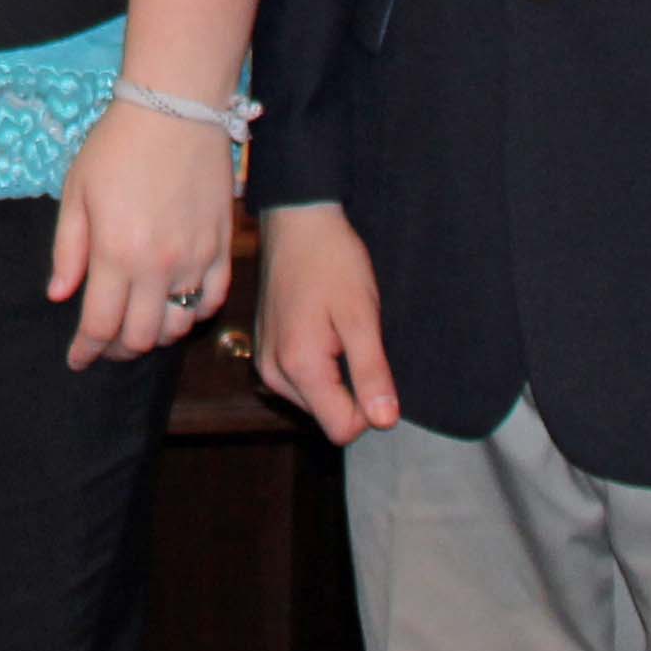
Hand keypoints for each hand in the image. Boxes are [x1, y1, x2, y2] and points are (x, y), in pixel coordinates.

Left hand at [52, 99, 235, 369]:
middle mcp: (158, 265)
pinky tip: (178, 306)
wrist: (175, 108)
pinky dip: (195, 313)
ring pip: (179, 326)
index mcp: (116, 252)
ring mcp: (196, 258)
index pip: (100, 325)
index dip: (86, 351)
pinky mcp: (223, 247)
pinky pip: (213, 300)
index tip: (77, 360)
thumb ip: (68, 249)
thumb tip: (59, 295)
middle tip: (105, 342)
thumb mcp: (76, 192)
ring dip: (157, 335)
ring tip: (140, 323)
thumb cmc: (117, 146)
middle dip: (118, 349)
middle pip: (141, 337)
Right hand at [254, 201, 399, 437]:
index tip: (373, 363)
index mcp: (298, 366)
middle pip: (328, 416)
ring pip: (316, 401)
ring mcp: (266, 363)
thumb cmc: (332, 262)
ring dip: (336, 375)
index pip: (342, 428)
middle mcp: (274, 373)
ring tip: (337, 329)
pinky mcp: (266, 352)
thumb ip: (371, 373)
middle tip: (354, 338)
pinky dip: (320, 364)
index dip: (370, 406)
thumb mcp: (362, 316)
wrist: (296, 222)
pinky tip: (323, 328)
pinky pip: (302, 382)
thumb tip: (384, 422)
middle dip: (351, 388)